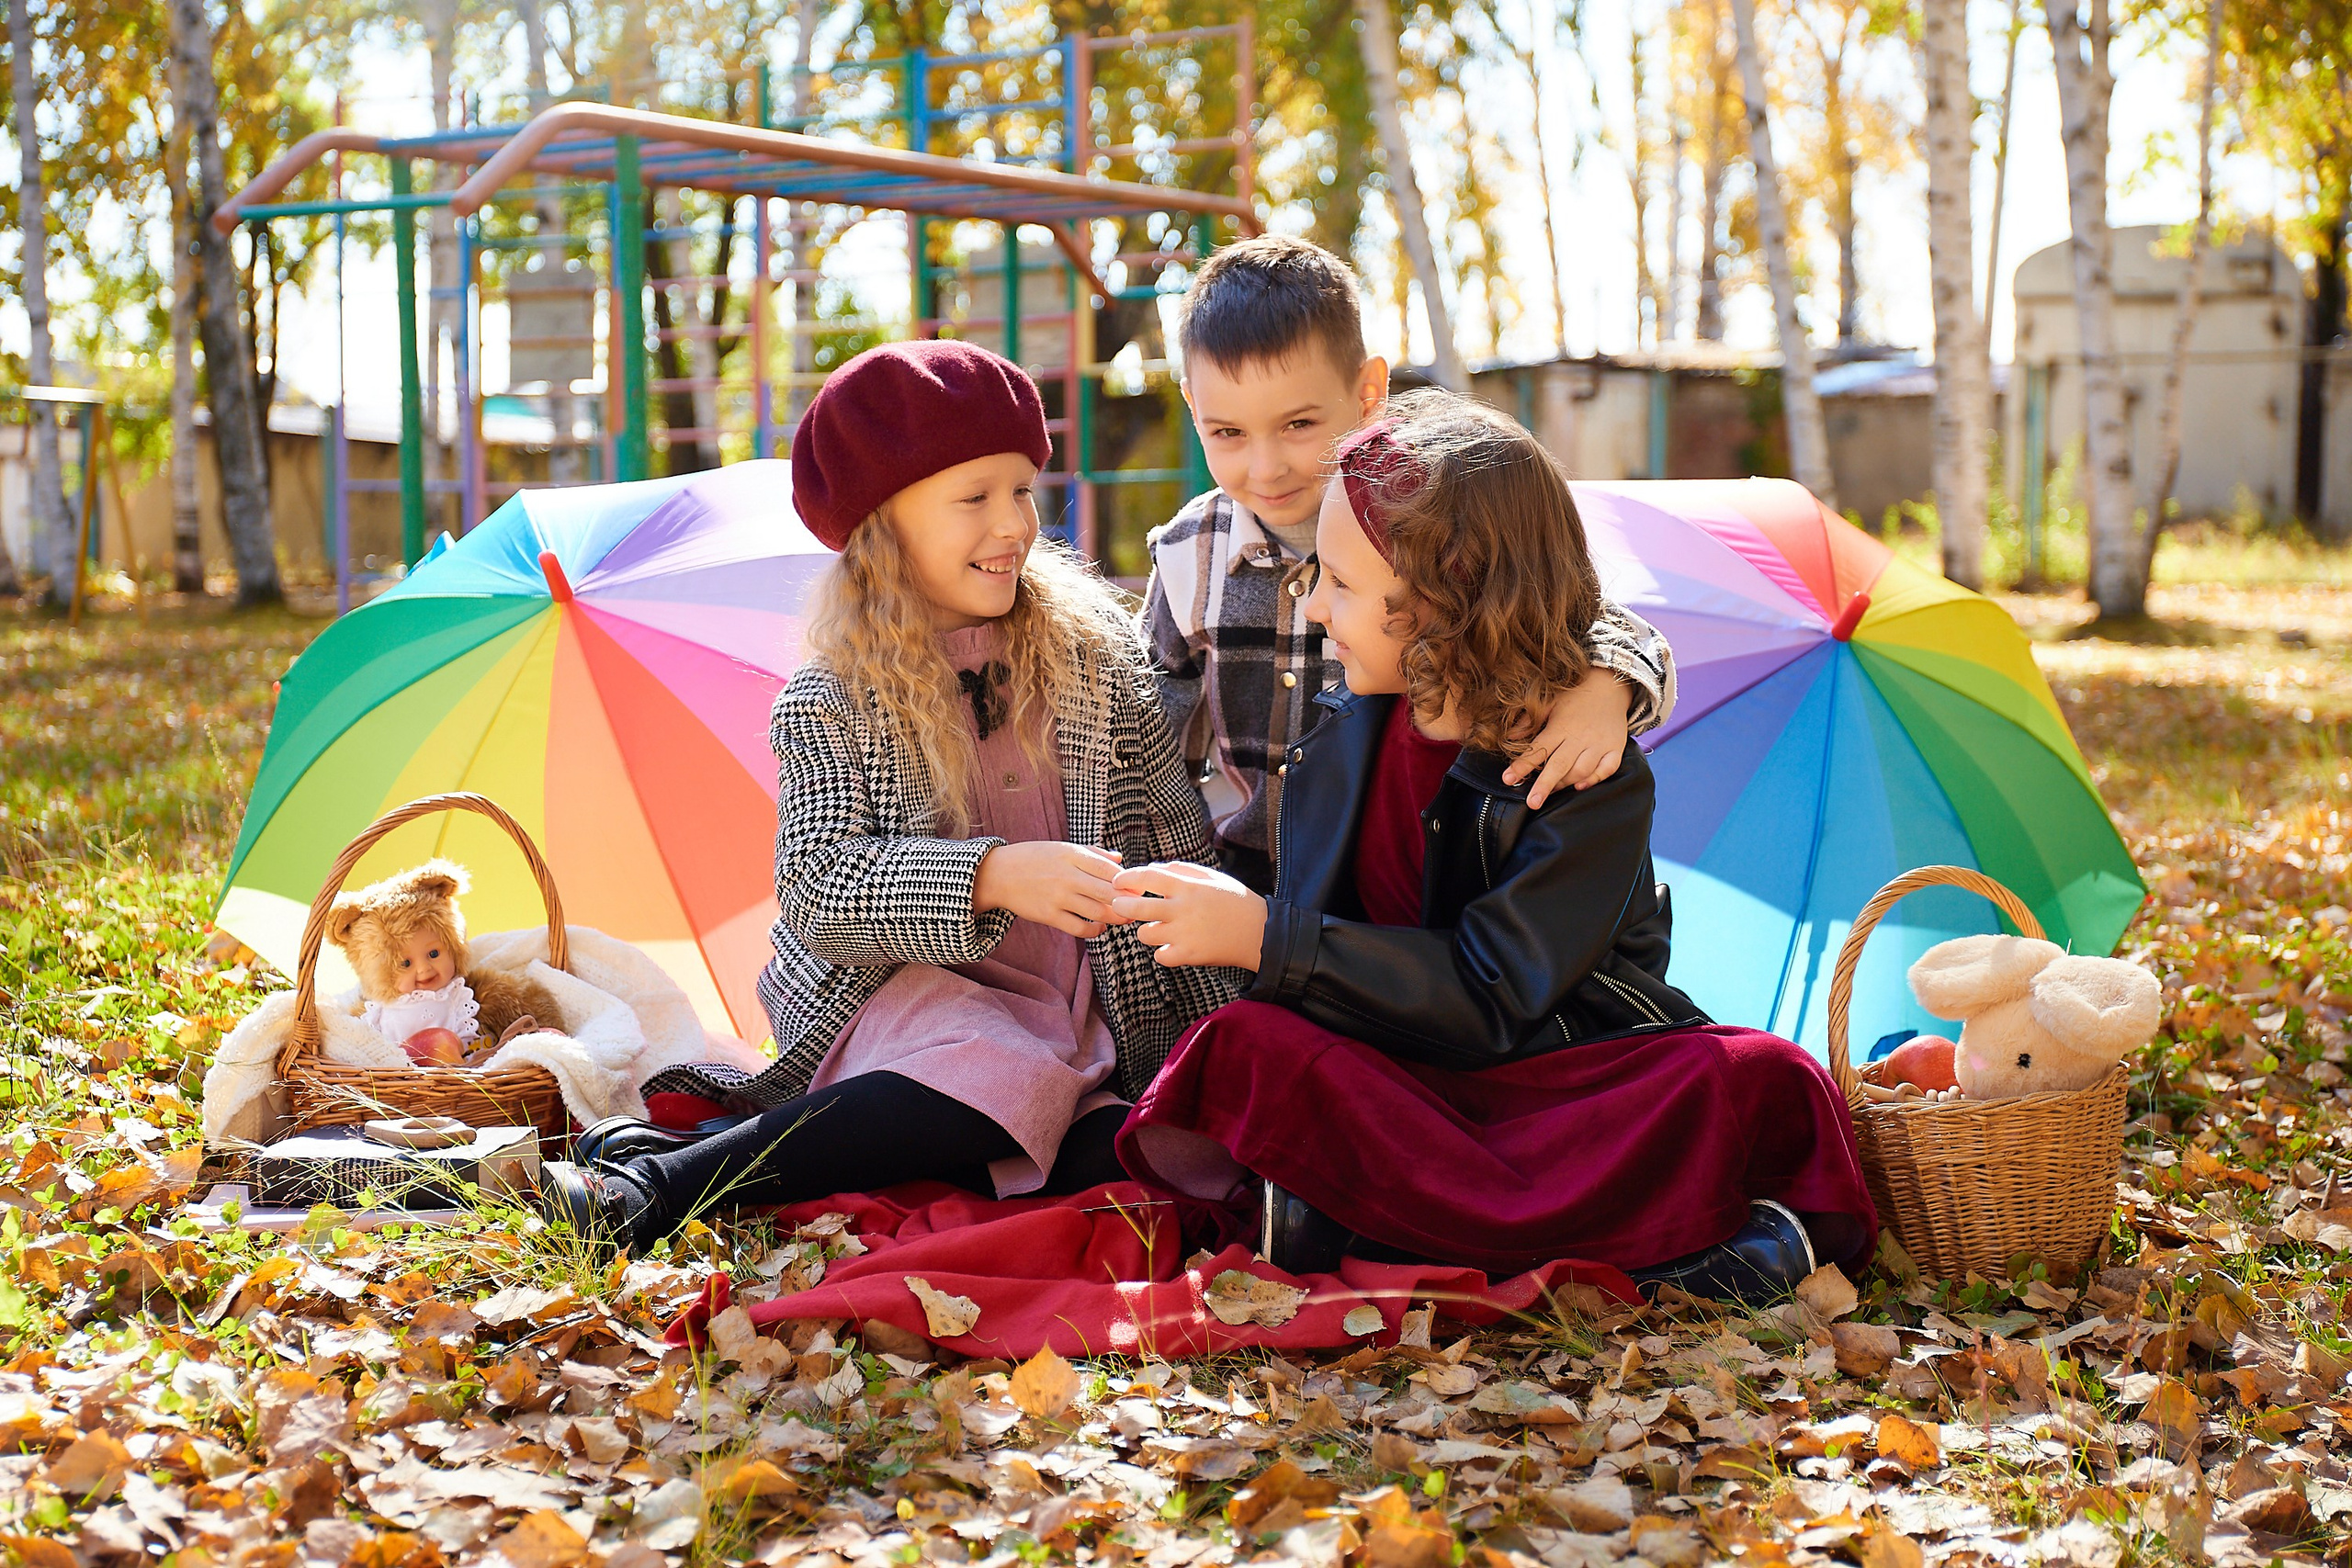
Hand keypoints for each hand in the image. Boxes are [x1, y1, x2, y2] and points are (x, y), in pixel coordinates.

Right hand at [974, 841, 1124, 938]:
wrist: (999, 874)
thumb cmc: (1035, 858)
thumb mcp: (1062, 848)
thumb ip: (1093, 853)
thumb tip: (1120, 861)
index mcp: (1072, 855)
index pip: (1109, 869)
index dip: (1129, 881)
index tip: (1140, 887)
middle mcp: (1067, 876)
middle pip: (1108, 892)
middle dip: (1129, 902)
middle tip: (1139, 906)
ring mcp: (1058, 897)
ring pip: (1098, 912)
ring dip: (1116, 917)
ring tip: (1123, 917)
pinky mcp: (1049, 915)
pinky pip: (1080, 928)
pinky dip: (1095, 930)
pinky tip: (1100, 926)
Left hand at [1107, 861, 1266, 970]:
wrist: (1261, 933)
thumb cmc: (1236, 901)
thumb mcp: (1213, 876)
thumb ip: (1183, 869)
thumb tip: (1155, 868)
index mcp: (1189, 886)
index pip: (1148, 876)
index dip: (1128, 877)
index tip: (1118, 881)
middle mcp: (1184, 909)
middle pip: (1138, 906)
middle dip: (1122, 905)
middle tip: (1120, 905)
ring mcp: (1186, 933)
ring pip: (1145, 933)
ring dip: (1146, 930)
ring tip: (1156, 928)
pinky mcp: (1190, 955)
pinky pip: (1161, 955)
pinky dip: (1162, 952)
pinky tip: (1171, 946)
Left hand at [1503, 672, 1633, 806]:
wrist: (1609, 686)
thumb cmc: (1575, 696)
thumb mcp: (1549, 702)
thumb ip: (1529, 721)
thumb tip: (1509, 737)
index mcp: (1561, 726)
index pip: (1539, 749)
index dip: (1522, 765)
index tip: (1508, 778)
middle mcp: (1580, 737)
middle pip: (1560, 765)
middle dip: (1545, 785)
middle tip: (1532, 803)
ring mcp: (1599, 744)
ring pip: (1582, 770)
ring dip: (1565, 784)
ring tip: (1550, 792)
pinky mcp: (1615, 749)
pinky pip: (1607, 769)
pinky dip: (1594, 779)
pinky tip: (1580, 786)